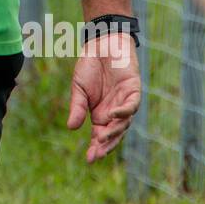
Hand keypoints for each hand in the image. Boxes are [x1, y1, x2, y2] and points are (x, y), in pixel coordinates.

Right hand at [67, 31, 142, 162]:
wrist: (101, 44)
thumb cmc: (89, 66)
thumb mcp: (78, 89)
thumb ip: (77, 107)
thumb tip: (71, 128)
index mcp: (100, 114)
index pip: (100, 136)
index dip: (96, 148)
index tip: (89, 159)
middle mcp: (114, 112)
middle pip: (113, 134)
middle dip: (106, 146)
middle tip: (96, 155)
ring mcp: (125, 102)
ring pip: (124, 123)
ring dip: (114, 132)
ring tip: (102, 138)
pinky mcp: (133, 91)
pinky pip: (131, 106)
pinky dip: (123, 113)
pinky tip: (112, 116)